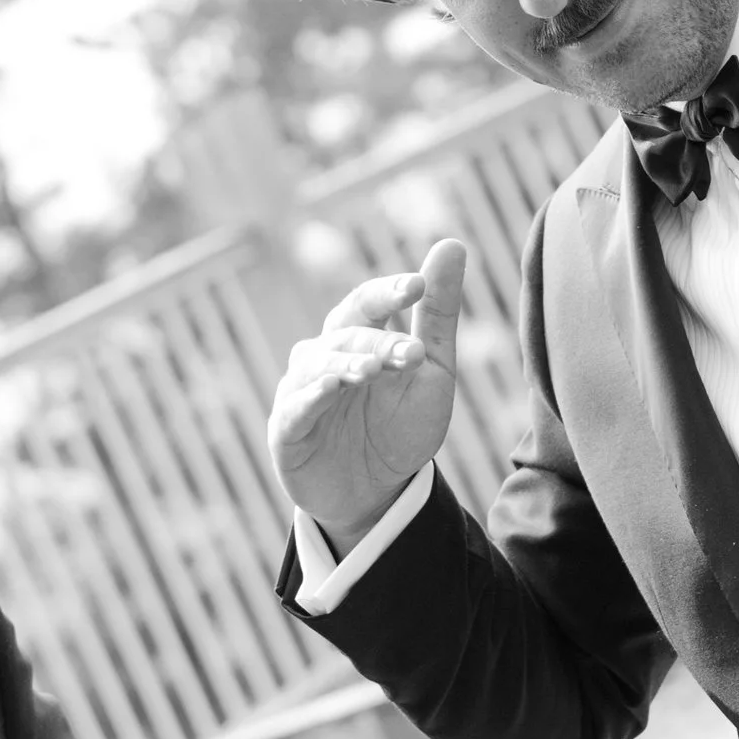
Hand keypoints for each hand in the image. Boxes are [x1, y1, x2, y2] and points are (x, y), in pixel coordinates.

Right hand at [266, 238, 466, 552]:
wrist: (376, 496)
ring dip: (347, 363)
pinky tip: (332, 387)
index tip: (419, 286)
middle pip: (346, 332)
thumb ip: (438, 314)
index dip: (390, 291)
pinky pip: (296, 406)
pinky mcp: (287, 428)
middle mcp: (325, 354)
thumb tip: (451, 242)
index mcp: (360, 337)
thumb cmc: (400, 427)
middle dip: (378, 339)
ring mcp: (302, 389)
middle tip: (411, 351)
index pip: (369, 302)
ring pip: (319, 364)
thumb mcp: (430, 371)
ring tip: (373, 369)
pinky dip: (312, 395)